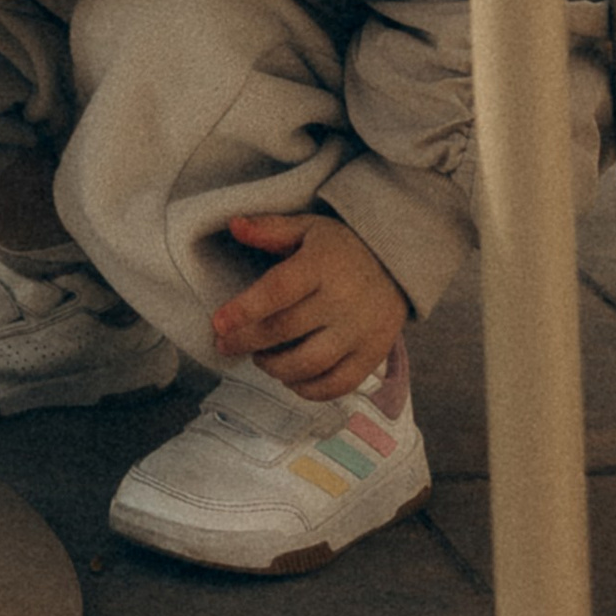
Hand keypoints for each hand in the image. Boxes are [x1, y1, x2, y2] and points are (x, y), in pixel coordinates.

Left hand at [212, 211, 407, 398]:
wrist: (398, 265)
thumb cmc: (341, 247)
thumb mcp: (307, 228)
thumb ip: (269, 229)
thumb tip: (233, 225)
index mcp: (322, 265)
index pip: (278, 290)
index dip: (244, 309)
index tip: (217, 324)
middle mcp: (343, 300)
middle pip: (286, 329)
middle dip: (247, 342)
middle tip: (225, 344)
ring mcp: (360, 332)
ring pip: (309, 364)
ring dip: (274, 367)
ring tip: (259, 358)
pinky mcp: (373, 355)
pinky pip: (337, 385)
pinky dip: (308, 390)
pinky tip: (289, 378)